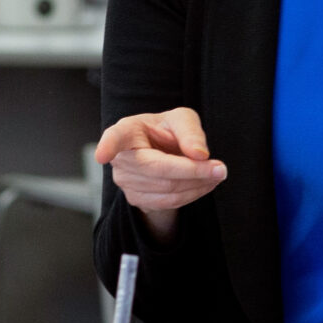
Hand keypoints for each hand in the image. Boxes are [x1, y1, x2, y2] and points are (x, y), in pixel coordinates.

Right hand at [98, 108, 225, 240]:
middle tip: (220, 168)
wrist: (161, 153)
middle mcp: (121, 158)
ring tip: (216, 173)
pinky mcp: (136, 199)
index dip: (108, 146)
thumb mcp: (182, 119)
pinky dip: (192, 194)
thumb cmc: (166, 131)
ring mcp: (125, 182)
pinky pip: (168, 202)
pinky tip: (204, 183)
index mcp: (127, 131)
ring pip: (166, 189)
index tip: (102, 155)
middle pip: (155, 169)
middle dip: (191, 171)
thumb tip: (199, 154)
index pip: (115, 138)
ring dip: (197, 184)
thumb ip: (191, 132)